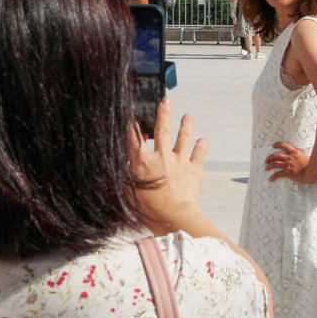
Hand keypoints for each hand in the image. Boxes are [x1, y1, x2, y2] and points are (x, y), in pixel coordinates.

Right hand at [129, 99, 207, 232]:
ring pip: (184, 137)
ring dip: (186, 125)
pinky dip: (202, 146)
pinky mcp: (194, 169)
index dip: (131, 126)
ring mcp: (180, 161)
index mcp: (143, 163)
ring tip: (187, 116)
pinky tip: (203, 140)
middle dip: (164, 113)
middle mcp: (162, 157)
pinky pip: (200, 153)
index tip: (130, 114)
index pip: (134, 140)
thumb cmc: (149, 210)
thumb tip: (113, 171)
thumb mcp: (128, 194)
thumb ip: (124, 179)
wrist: (175, 217)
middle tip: (166, 100)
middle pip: (162, 130)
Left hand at [265, 141, 314, 182]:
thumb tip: (295, 150)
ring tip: (266, 168)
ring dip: (269, 166)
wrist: (311, 171)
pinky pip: (278, 174)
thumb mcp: (303, 154)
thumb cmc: (309, 163)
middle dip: (269, 158)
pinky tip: (270, 178)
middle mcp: (290, 157)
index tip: (273, 146)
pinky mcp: (288, 173)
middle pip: (276, 155)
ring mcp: (288, 165)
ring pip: (274, 163)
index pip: (284, 145)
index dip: (277, 145)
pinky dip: (273, 176)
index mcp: (294, 152)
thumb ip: (297, 152)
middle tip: (266, 160)